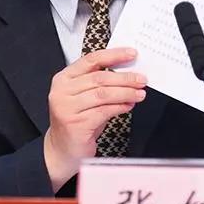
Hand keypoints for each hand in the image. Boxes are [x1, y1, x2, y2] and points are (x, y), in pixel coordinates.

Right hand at [44, 47, 145, 191]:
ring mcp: (67, 107)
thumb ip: (101, 83)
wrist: (62, 149)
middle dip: (125, 78)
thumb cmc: (77, 121)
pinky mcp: (75, 123)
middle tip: (141, 80)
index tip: (131, 54)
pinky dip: (120, 107)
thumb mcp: (85, 97)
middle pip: (99, 78)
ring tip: (139, 94)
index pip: (91, 60)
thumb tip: (129, 73)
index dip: (113, 55)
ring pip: (103, 94)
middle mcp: (62, 91)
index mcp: (64, 78)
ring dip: (125, 93)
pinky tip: (129, 106)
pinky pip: (104, 111)